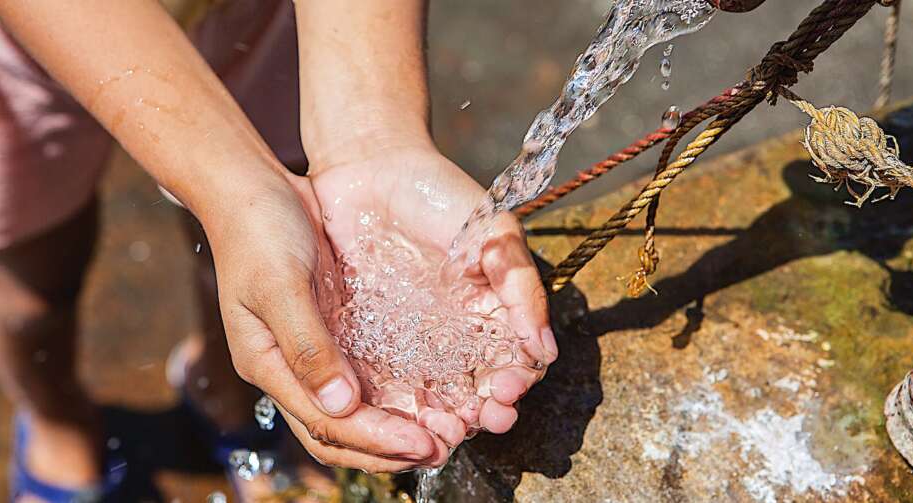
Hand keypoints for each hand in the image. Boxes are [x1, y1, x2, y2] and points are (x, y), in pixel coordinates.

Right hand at [200, 168, 449, 471]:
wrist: (252, 188)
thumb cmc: (257, 231)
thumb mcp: (280, 286)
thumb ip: (308, 346)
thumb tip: (341, 405)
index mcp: (267, 364)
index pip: (325, 423)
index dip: (374, 440)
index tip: (420, 444)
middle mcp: (290, 367)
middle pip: (340, 431)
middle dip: (389, 448)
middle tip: (444, 448)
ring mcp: (313, 351)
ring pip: (354, 410)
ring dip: (396, 427)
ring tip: (444, 432)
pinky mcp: (334, 330)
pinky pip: (366, 374)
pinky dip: (395, 392)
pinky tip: (430, 394)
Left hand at [310, 144, 557, 447]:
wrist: (370, 168)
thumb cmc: (440, 195)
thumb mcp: (493, 233)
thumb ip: (521, 288)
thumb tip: (545, 350)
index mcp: (490, 316)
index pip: (512, 367)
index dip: (515, 385)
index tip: (508, 390)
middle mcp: (454, 339)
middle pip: (474, 394)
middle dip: (482, 414)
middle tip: (479, 419)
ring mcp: (410, 344)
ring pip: (431, 399)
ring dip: (441, 422)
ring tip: (442, 430)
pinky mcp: (368, 344)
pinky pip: (384, 386)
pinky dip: (394, 408)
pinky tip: (398, 417)